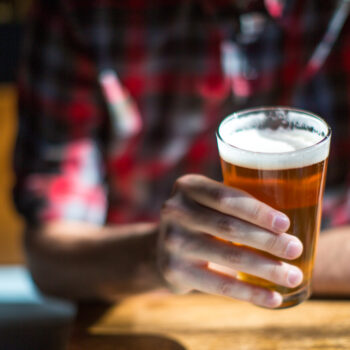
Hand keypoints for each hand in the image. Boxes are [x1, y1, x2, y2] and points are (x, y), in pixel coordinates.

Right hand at [158, 174, 302, 307]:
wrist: (162, 248)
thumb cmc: (200, 219)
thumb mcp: (207, 201)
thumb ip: (235, 202)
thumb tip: (292, 219)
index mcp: (188, 186)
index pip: (226, 197)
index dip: (257, 211)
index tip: (286, 224)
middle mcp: (175, 211)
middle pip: (229, 227)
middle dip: (268, 240)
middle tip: (295, 249)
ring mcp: (173, 241)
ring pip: (229, 256)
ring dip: (267, 268)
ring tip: (293, 275)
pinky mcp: (175, 270)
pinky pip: (220, 285)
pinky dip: (250, 292)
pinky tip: (274, 298)